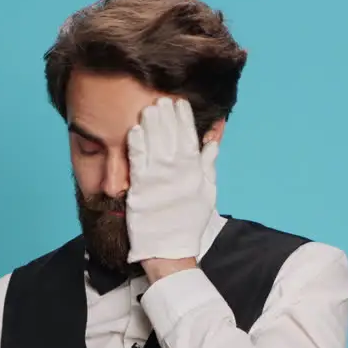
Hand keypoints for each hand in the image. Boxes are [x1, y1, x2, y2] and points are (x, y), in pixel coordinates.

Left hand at [125, 98, 217, 263]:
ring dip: (151, 125)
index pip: (189, 138)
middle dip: (166, 116)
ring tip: (148, 108)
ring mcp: (158, 181)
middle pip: (171, 137)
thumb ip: (208, 163)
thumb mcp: (207, 192)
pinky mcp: (139, 189)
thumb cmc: (188, 222)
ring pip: (155, 146)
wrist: (168, 249)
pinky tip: (134, 130)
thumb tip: (213, 139)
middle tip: (160, 97)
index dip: (183, 118)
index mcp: (194, 172)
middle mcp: (177, 173)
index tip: (178, 102)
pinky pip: (137, 163)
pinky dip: (137, 146)